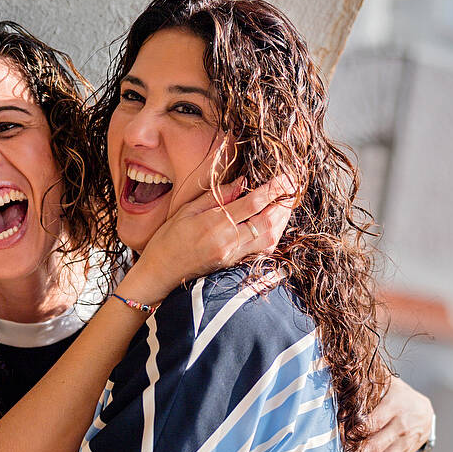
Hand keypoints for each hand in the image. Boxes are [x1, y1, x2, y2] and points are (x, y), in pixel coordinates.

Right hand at [124, 175, 294, 301]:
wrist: (160, 274)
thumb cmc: (168, 239)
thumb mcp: (187, 210)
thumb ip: (216, 196)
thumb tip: (242, 182)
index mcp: (215, 223)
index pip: (252, 203)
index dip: (273, 189)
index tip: (286, 177)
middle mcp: (228, 241)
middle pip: (267, 221)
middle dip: (284, 204)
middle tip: (293, 188)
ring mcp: (233, 256)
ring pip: (269, 238)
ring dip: (282, 220)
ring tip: (287, 204)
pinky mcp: (234, 266)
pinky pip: (262, 252)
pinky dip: (273, 237)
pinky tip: (275, 226)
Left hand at [343, 377, 433, 451]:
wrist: (425, 412)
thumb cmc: (397, 396)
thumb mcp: (385, 385)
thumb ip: (364, 390)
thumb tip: (333, 382)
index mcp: (395, 406)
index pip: (372, 422)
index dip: (354, 433)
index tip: (336, 442)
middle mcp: (401, 428)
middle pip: (376, 448)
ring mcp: (403, 447)